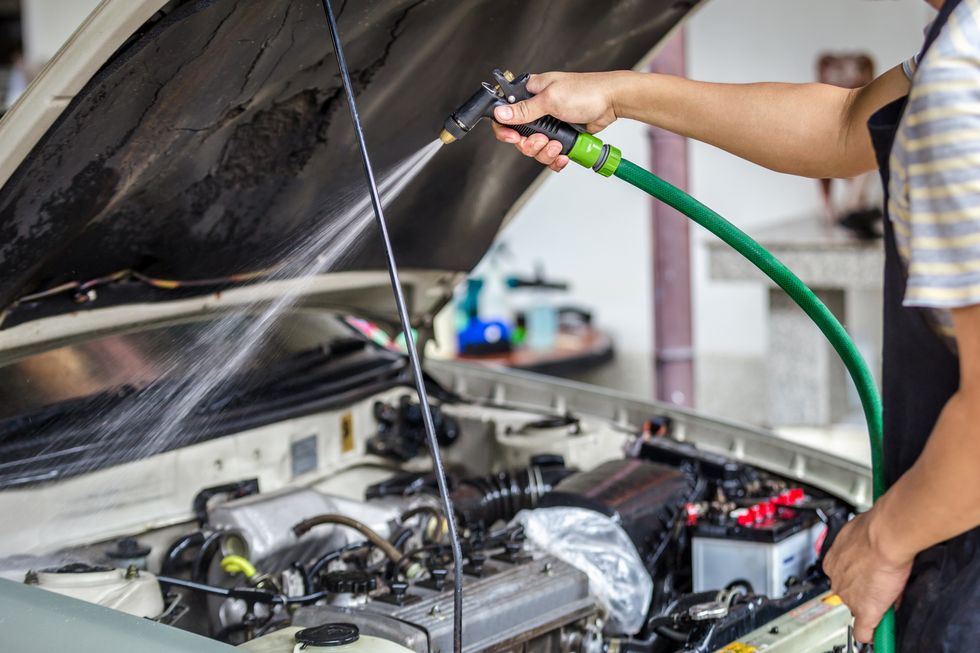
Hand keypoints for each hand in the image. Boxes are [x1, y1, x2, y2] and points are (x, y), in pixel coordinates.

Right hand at [491, 71, 628, 171]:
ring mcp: (550, 124)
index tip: (513, 137)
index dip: (505, 129)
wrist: (611, 102)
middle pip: (520, 137)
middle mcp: (537, 109)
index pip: (506, 113)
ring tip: (558, 145)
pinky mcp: (561, 135)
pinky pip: (550, 154)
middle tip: (544, 140)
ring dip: (546, 152)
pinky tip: (563, 155)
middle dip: (531, 145)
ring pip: (535, 148)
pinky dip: (555, 159)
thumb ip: (524, 110)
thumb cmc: (586, 91)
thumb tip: (501, 113)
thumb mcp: (550, 100)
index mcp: (530, 93)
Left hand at [823, 508, 913, 642]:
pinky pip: (864, 631)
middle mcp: (837, 580)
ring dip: (872, 605)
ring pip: (858, 608)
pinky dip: (871, 634)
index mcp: (833, 562)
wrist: (883, 538)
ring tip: (888, 597)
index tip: (868, 578)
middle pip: (850, 593)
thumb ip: (859, 548)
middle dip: (865, 592)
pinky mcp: (865, 611)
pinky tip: (879, 634)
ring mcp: (849, 597)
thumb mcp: (859, 535)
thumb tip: (869, 551)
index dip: (860, 578)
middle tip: (882, 586)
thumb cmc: (873, 531)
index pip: (844, 577)